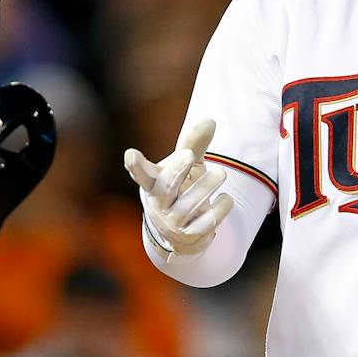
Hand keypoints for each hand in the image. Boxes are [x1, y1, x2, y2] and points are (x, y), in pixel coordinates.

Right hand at [124, 118, 233, 257]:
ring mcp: (172, 223)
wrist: (184, 233)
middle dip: (176, 171)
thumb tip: (210, 120)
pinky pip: (206, 222)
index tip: (131, 155)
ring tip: (222, 172)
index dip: (136, 165)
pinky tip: (226, 199)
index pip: (142, 174)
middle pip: (164, 188)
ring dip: (206, 187)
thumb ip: (194, 144)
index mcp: (154, 183)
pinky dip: (219, 209)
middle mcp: (158, 203)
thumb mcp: (187, 166)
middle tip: (188, 154)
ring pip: (188, 205)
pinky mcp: (188, 237)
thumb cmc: (182, 188)